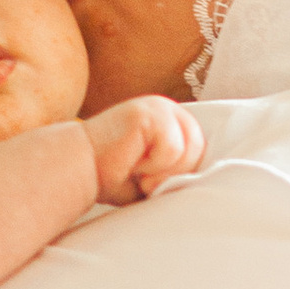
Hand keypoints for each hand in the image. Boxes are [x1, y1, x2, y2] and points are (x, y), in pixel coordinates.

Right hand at [81, 95, 204, 206]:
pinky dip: (153, 165)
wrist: (79, 169)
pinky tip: (131, 161)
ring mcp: (159, 107)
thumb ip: (179, 170)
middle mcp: (168, 107)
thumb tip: (210, 181)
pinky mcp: (148, 112)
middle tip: (145, 178)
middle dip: (173, 172)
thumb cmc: (115, 176)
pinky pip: (171, 149)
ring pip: (187, 149)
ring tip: (137, 168)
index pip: (200, 149)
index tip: (150, 179)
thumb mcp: (155, 174)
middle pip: (199, 148)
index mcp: (172, 119)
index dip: (180, 172)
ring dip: (162, 170)